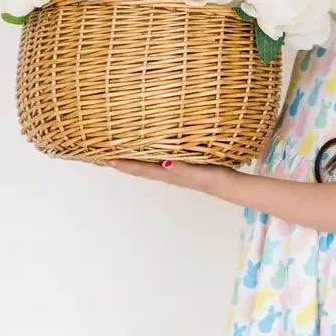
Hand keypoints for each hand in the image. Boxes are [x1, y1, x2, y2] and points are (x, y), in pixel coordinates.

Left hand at [105, 157, 223, 192]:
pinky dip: (149, 154)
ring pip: (147, 163)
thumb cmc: (215, 179)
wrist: (231, 187)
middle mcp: (167, 171)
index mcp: (167, 173)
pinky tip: (150, 149)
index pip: (139, 169)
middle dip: (122, 161)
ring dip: (133, 158)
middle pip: (138, 167)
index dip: (122, 164)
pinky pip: (159, 158)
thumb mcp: (198, 173)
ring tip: (120, 150)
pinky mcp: (183, 165)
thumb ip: (182, 169)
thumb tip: (164, 163)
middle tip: (103, 153)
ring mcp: (174, 169)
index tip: (103, 157)